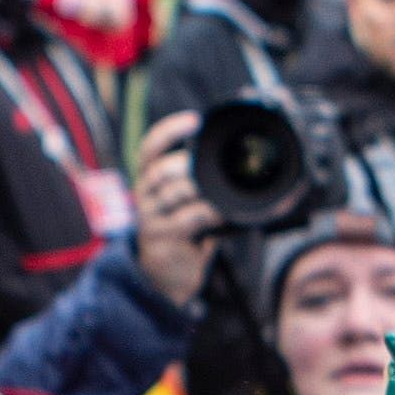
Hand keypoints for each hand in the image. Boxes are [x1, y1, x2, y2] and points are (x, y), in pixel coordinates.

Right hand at [130, 109, 218, 307]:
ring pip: (172, 194)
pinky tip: (220, 212)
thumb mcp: (188, 201)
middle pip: (158, 171)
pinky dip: (207, 213)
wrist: (166, 274)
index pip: (150, 147)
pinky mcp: (161, 241)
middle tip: (206, 166)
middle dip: (184, 165)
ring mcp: (150, 219)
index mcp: (149, 178)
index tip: (195, 120)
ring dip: (199, 189)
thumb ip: (204, 181)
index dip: (169, 130)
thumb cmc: (184, 229)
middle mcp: (144, 195)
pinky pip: (185, 220)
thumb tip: (251, 164)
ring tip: (219, 191)